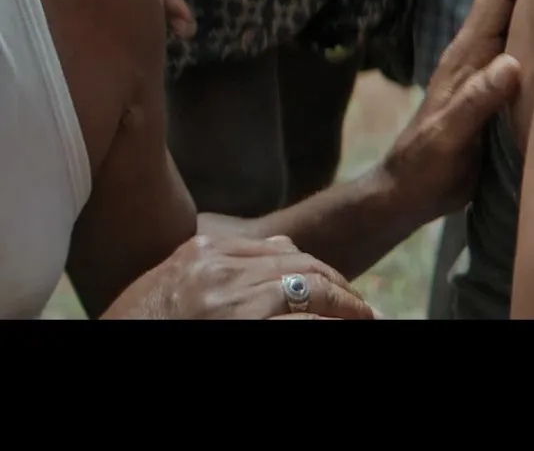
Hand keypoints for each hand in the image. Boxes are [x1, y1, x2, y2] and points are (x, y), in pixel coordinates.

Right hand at [101, 234, 373, 319]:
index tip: (339, 290)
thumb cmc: (141, 323)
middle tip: (363, 310)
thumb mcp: (178, 283)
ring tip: (366, 320)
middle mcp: (220, 266)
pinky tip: (349, 328)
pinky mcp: (239, 324)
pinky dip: (330, 325)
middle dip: (339, 290)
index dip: (319, 271)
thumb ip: (226, 265)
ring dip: (346, 308)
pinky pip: (302, 323)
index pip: (281, 251)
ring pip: (311, 292)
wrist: (107, 344)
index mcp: (206, 250)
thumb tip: (283, 250)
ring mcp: (229, 298)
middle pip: (303, 267)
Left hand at [377, 0, 533, 219]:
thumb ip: (475, 100)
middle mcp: (483, 50)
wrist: (412, 190)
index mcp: (469, 52)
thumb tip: (512, 63)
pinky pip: (533, 42)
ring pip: (526, 13)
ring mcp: (492, 66)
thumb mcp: (448, 135)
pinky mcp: (503, 86)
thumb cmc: (427, 165)